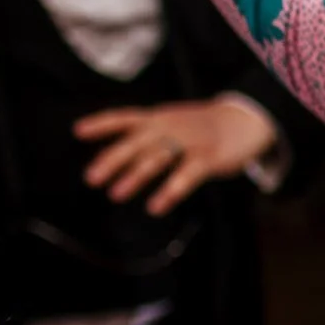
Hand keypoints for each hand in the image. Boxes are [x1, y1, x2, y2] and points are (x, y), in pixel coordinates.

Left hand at [74, 97, 275, 215]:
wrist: (247, 119)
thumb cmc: (206, 126)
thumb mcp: (174, 121)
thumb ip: (149, 135)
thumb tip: (115, 156)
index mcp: (159, 117)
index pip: (125, 117)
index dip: (101, 123)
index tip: (77, 132)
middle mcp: (170, 126)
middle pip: (136, 142)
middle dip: (112, 160)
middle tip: (91, 178)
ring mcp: (189, 141)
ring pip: (157, 158)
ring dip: (135, 177)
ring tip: (116, 194)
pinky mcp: (208, 157)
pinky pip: (185, 176)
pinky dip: (169, 191)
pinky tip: (155, 207)